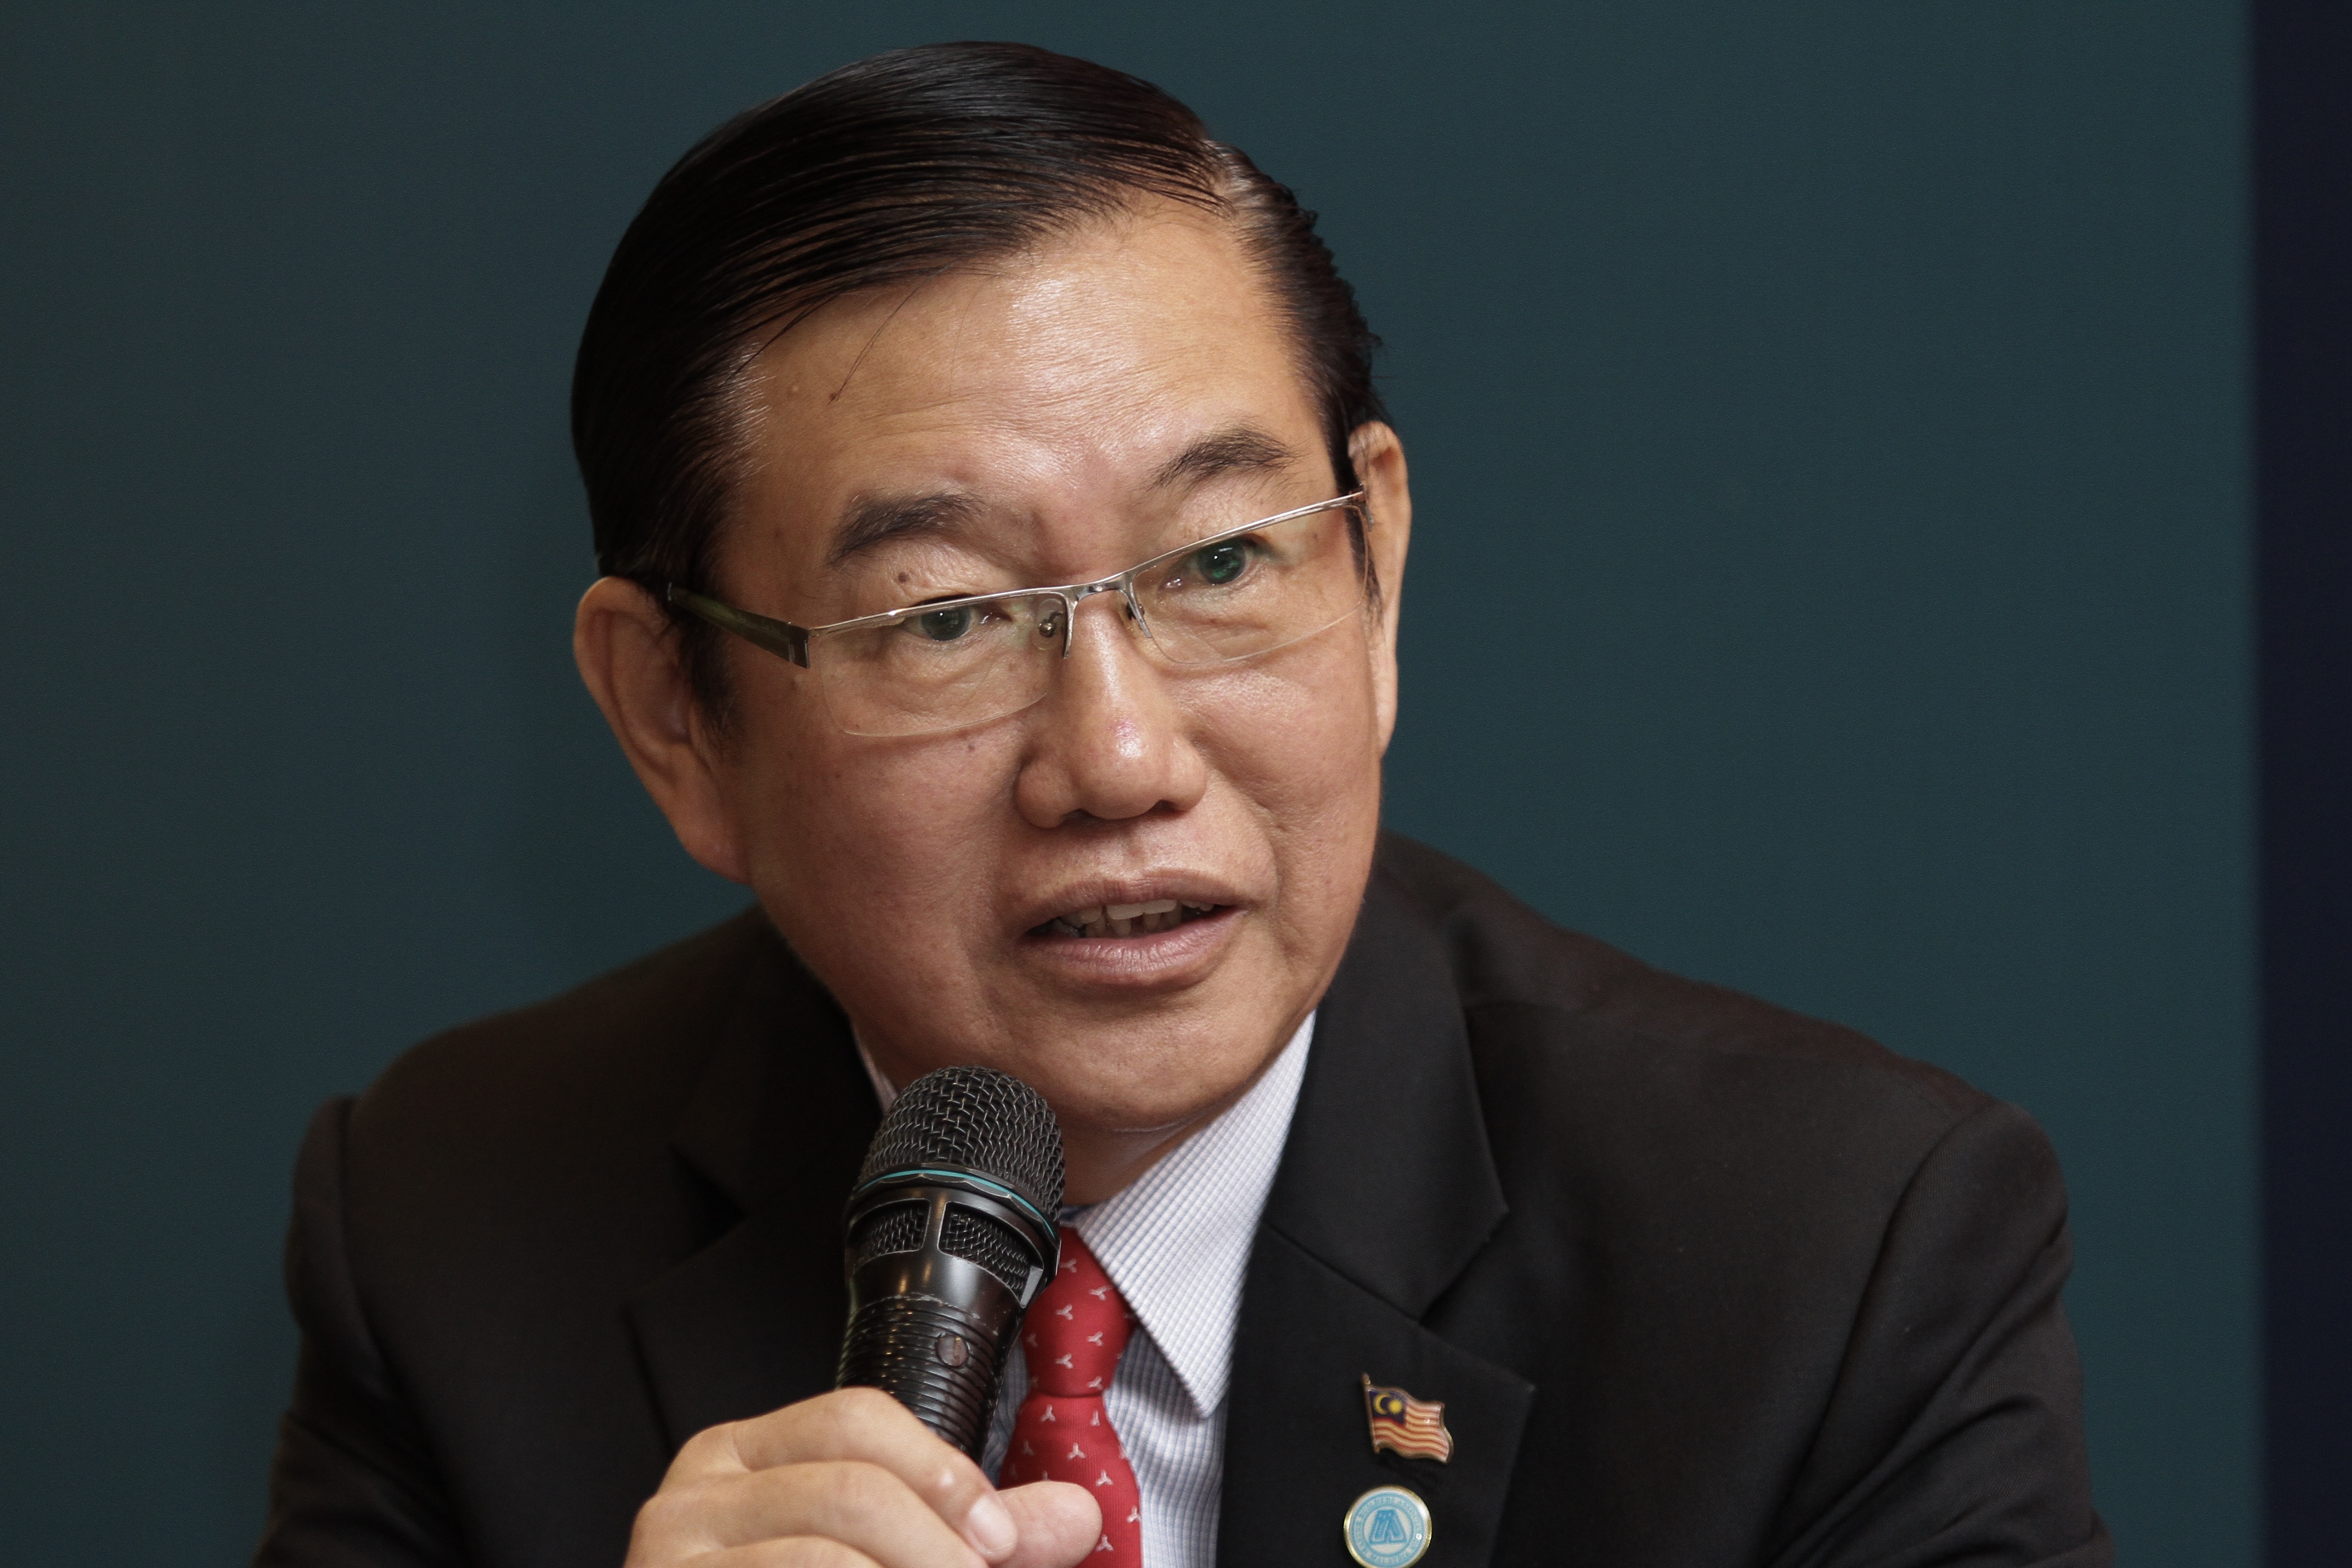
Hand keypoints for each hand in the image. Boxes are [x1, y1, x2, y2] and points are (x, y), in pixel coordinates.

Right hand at [624, 1387, 1100, 1567]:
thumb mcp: (884, 1561)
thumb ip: (968, 1537)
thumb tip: (1077, 1515)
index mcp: (741, 1459)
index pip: (854, 1419)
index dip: (944, 1474)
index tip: (1001, 1541)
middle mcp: (691, 1500)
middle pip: (847, 1490)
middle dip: (938, 1551)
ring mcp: (669, 1564)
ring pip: (822, 1557)